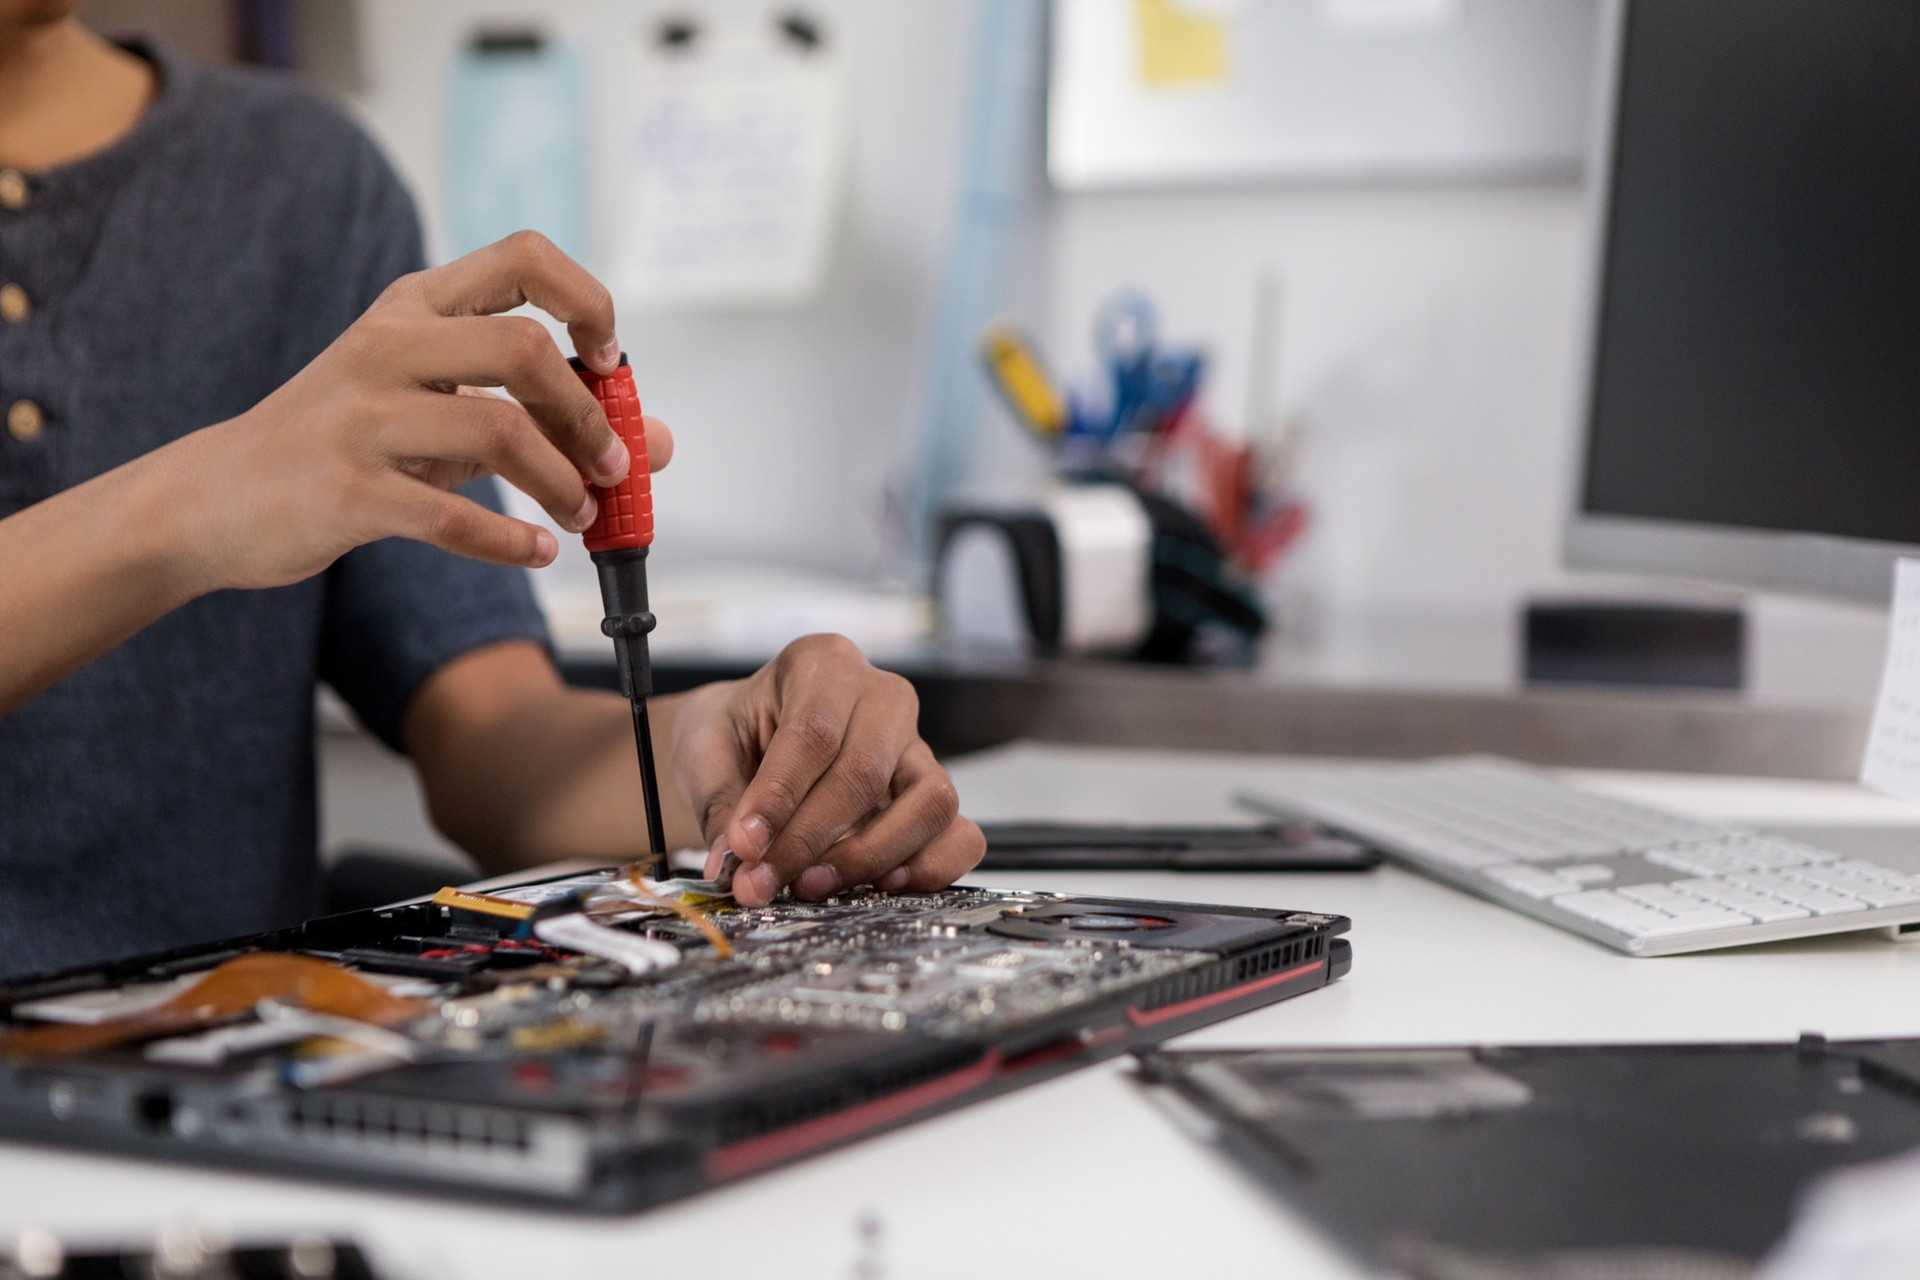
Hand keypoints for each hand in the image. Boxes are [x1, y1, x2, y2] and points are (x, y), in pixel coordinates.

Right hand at [168, 231, 672, 591]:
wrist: (217, 497)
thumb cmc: (348, 444)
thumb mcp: (440, 410)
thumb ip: (544, 419)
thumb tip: (655, 444)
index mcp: (415, 306)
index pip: (524, 258)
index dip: (587, 303)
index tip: (609, 363)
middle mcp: (388, 345)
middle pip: (524, 348)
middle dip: (588, 414)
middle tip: (613, 466)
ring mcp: (361, 415)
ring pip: (500, 431)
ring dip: (562, 482)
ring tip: (582, 515)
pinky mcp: (346, 490)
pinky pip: (452, 515)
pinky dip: (511, 541)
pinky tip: (537, 552)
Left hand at [670, 635, 984, 906]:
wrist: (750, 741)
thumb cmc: (733, 735)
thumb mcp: (706, 753)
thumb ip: (722, 805)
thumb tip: (735, 863)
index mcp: (822, 663)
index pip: (814, 732)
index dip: (780, 797)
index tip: (745, 846)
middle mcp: (881, 697)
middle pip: (866, 772)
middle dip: (810, 839)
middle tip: (761, 882)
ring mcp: (917, 746)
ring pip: (929, 802)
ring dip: (868, 857)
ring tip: (810, 885)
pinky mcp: (933, 794)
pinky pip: (961, 835)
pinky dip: (929, 868)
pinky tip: (879, 887)